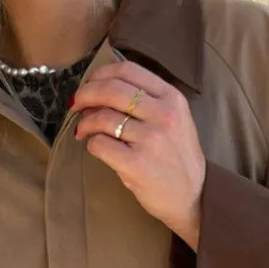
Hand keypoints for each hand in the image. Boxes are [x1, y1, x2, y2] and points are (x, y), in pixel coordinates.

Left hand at [71, 59, 204, 249]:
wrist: (193, 197)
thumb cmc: (177, 158)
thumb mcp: (175, 119)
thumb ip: (148, 101)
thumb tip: (102, 90)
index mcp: (171, 98)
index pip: (127, 70)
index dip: (100, 74)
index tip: (89, 85)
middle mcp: (163, 114)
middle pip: (111, 90)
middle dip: (86, 94)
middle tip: (75, 104)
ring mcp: (150, 140)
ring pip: (103, 118)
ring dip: (85, 123)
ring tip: (82, 131)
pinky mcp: (136, 164)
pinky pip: (100, 144)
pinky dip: (91, 144)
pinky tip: (94, 147)